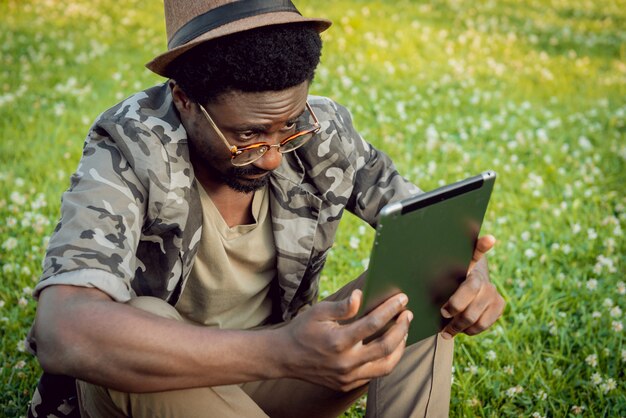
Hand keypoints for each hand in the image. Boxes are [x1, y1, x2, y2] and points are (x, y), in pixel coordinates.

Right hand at [277, 290, 412, 391]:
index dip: (391, 309)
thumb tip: (361, 295)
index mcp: (338, 341)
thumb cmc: (303, 330)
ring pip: (386, 366)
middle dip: (402, 328)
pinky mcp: (347, 385)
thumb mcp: (318, 312)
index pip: (373, 323)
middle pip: (386, 347)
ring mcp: (347, 377)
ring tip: (403, 331)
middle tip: (408, 314)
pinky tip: (389, 346)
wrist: (285, 357)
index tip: (402, 298)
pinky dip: (386, 360)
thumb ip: (342, 306)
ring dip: (399, 347)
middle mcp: (345, 362)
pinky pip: (374, 374)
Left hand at [439, 235, 504, 338]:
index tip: (489, 238)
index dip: (483, 244)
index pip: (477, 252)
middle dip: (454, 309)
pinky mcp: (500, 305)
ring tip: (446, 330)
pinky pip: (483, 324)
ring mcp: (493, 292)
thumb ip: (435, 269)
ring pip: (475, 317)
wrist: (468, 290)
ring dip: (458, 326)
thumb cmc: (448, 282)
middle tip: (442, 313)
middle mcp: (484, 279)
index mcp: (468, 268)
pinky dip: (470, 330)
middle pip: (469, 298)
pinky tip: (461, 329)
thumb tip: (424, 259)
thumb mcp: (440, 275)